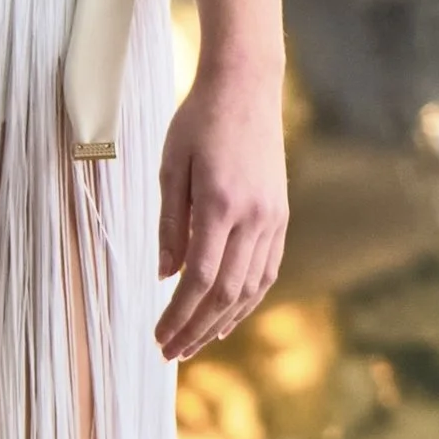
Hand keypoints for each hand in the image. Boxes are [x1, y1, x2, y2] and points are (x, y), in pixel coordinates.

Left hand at [156, 63, 287, 358]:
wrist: (246, 85)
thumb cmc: (198, 120)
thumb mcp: (170, 166)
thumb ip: (169, 225)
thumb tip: (164, 276)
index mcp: (222, 204)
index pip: (201, 279)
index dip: (179, 315)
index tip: (158, 337)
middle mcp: (254, 216)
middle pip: (227, 292)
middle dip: (197, 328)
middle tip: (170, 353)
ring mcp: (273, 217)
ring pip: (251, 287)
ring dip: (222, 321)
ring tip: (195, 343)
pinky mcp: (280, 215)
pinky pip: (267, 270)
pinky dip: (248, 299)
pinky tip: (228, 316)